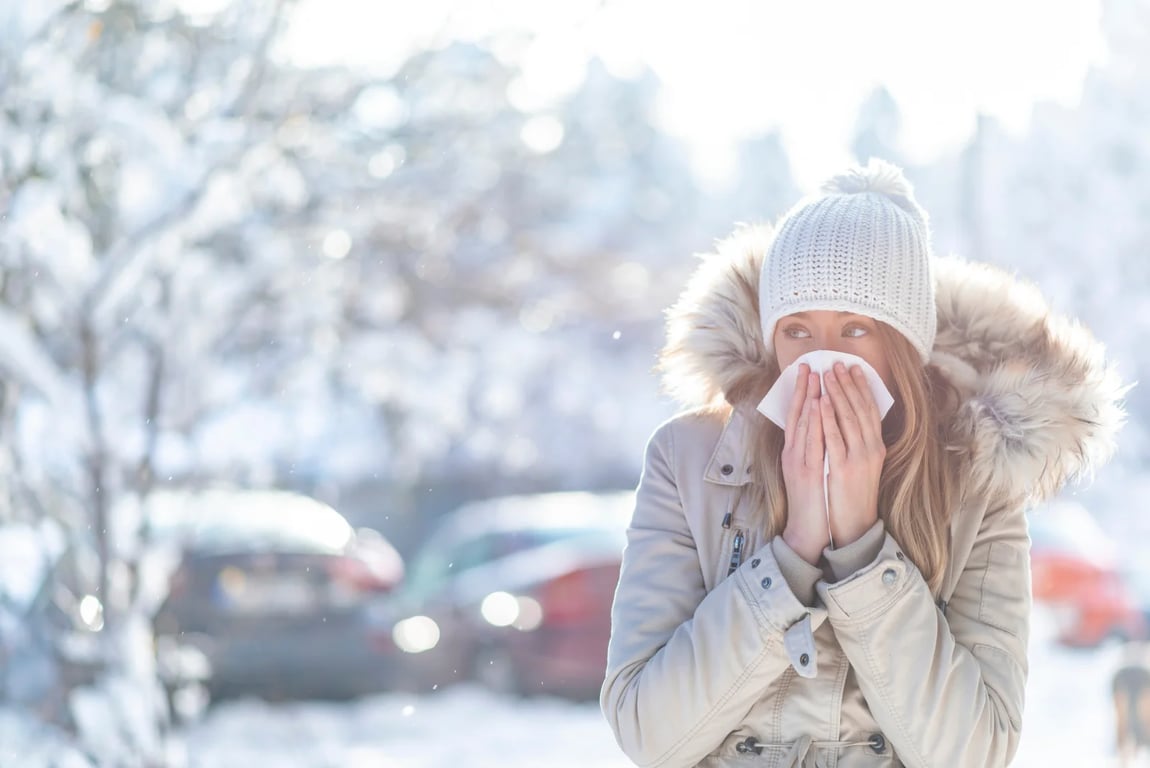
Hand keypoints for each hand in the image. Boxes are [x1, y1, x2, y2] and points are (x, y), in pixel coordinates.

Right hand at [780, 365, 829, 563]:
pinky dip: (814, 423)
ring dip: (808, 399)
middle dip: (804, 389)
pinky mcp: (806, 473)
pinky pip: (811, 443)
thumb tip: (819, 428)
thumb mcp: (809, 470)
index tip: (808, 372)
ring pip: (803, 425)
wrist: (806, 531)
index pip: (797, 417)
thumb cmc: (812, 501)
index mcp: (794, 453)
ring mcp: (798, 463)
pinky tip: (819, 406)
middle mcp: (793, 454)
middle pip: (797, 416)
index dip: (802, 393)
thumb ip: (812, 449)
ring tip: (815, 377)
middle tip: (810, 366)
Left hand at [820, 363, 885, 546]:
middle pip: (860, 409)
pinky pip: (834, 438)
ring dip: (838, 394)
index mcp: (876, 447)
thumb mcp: (864, 465)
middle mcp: (871, 449)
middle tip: (838, 363)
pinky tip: (821, 402)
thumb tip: (852, 419)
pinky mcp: (842, 468)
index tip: (854, 368)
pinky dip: (828, 418)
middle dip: (848, 384)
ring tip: (828, 374)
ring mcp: (858, 458)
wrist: (855, 524)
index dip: (862, 388)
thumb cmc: (855, 494)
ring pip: (848, 419)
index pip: (870, 410)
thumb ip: (861, 443)